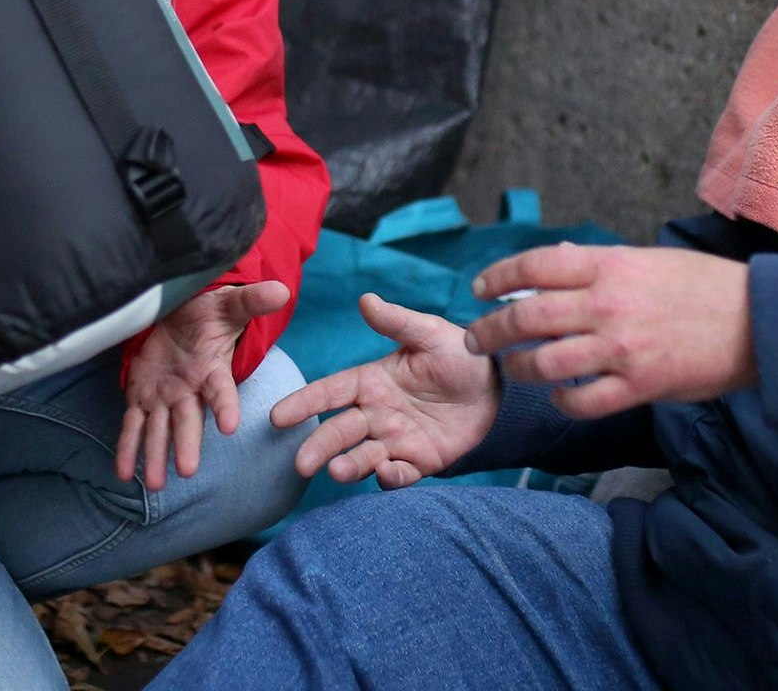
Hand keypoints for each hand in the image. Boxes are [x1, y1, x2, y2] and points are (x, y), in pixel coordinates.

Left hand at [116, 280, 290, 489]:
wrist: (181, 316)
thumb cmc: (208, 312)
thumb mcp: (227, 303)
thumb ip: (251, 301)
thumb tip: (281, 292)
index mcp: (212, 370)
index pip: (221, 390)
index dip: (225, 407)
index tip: (230, 427)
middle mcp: (189, 390)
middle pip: (189, 420)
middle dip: (187, 444)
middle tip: (188, 471)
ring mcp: (165, 397)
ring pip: (160, 430)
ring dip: (156, 457)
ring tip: (156, 485)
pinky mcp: (142, 397)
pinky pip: (133, 425)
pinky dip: (128, 448)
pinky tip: (124, 474)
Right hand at [272, 293, 499, 489]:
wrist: (500, 388)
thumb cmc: (460, 355)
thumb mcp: (430, 334)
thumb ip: (397, 321)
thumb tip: (365, 300)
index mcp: (371, 381)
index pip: (330, 392)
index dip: (304, 403)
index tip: (277, 417)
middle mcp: (376, 413)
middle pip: (339, 431)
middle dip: (318, 446)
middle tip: (300, 463)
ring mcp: (395, 440)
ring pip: (363, 456)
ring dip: (348, 466)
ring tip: (337, 472)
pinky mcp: (419, 461)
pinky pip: (400, 474)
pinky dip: (391, 478)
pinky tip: (387, 474)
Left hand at [463, 244, 755, 419]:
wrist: (759, 319)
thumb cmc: (705, 285)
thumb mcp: (649, 260)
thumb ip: (601, 267)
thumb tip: (557, 269)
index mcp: (609, 266)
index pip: (534, 266)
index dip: (498, 277)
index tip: (479, 290)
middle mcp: (607, 304)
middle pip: (526, 317)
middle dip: (490, 330)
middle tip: (476, 339)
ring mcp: (621, 348)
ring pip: (545, 363)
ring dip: (519, 368)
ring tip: (512, 369)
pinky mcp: (639, 385)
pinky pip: (584, 401)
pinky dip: (563, 401)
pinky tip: (559, 396)